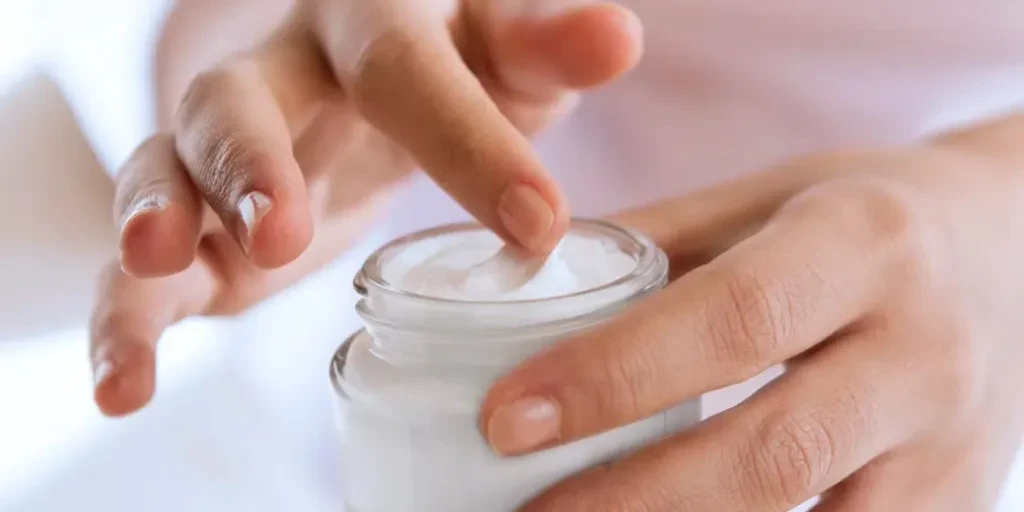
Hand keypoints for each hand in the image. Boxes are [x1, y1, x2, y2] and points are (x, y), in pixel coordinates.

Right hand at [90, 0, 643, 415]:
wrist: (371, 88)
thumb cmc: (458, 66)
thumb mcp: (506, 52)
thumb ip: (545, 44)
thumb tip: (615, 34)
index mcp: (370, 26)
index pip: (406, 69)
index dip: (466, 143)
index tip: (537, 224)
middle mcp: (282, 74)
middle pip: (243, 98)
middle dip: (253, 161)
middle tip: (283, 232)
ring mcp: (228, 151)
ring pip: (167, 165)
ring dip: (160, 216)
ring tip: (163, 264)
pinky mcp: (201, 226)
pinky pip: (140, 262)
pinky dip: (126, 319)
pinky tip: (126, 383)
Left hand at [482, 136, 1023, 509]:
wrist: (1011, 254)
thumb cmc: (866, 218)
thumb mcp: (767, 199)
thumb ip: (654, 244)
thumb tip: (523, 284)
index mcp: (863, 243)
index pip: (734, 319)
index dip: (613, 375)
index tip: (507, 419)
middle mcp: (922, 349)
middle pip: (774, 454)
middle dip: (632, 498)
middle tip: (521, 510)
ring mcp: (951, 442)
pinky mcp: (957, 500)